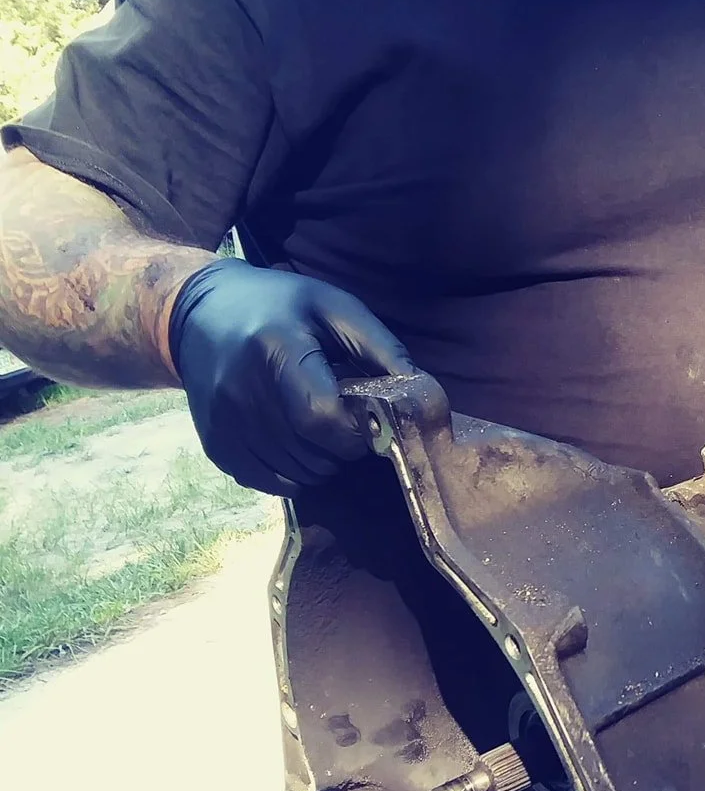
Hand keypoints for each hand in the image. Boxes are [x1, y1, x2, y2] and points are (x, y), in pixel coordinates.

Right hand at [168, 258, 412, 495]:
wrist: (199, 315)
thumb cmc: (280, 307)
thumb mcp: (333, 307)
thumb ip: (380, 348)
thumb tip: (420, 395)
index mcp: (274, 350)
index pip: (321, 418)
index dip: (355, 431)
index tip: (366, 419)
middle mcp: (241, 392)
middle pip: (312, 453)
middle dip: (342, 448)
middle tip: (344, 423)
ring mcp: (224, 424)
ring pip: (295, 474)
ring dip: (321, 462)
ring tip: (318, 428)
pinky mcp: (215, 447)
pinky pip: (270, 484)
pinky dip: (294, 473)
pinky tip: (295, 442)